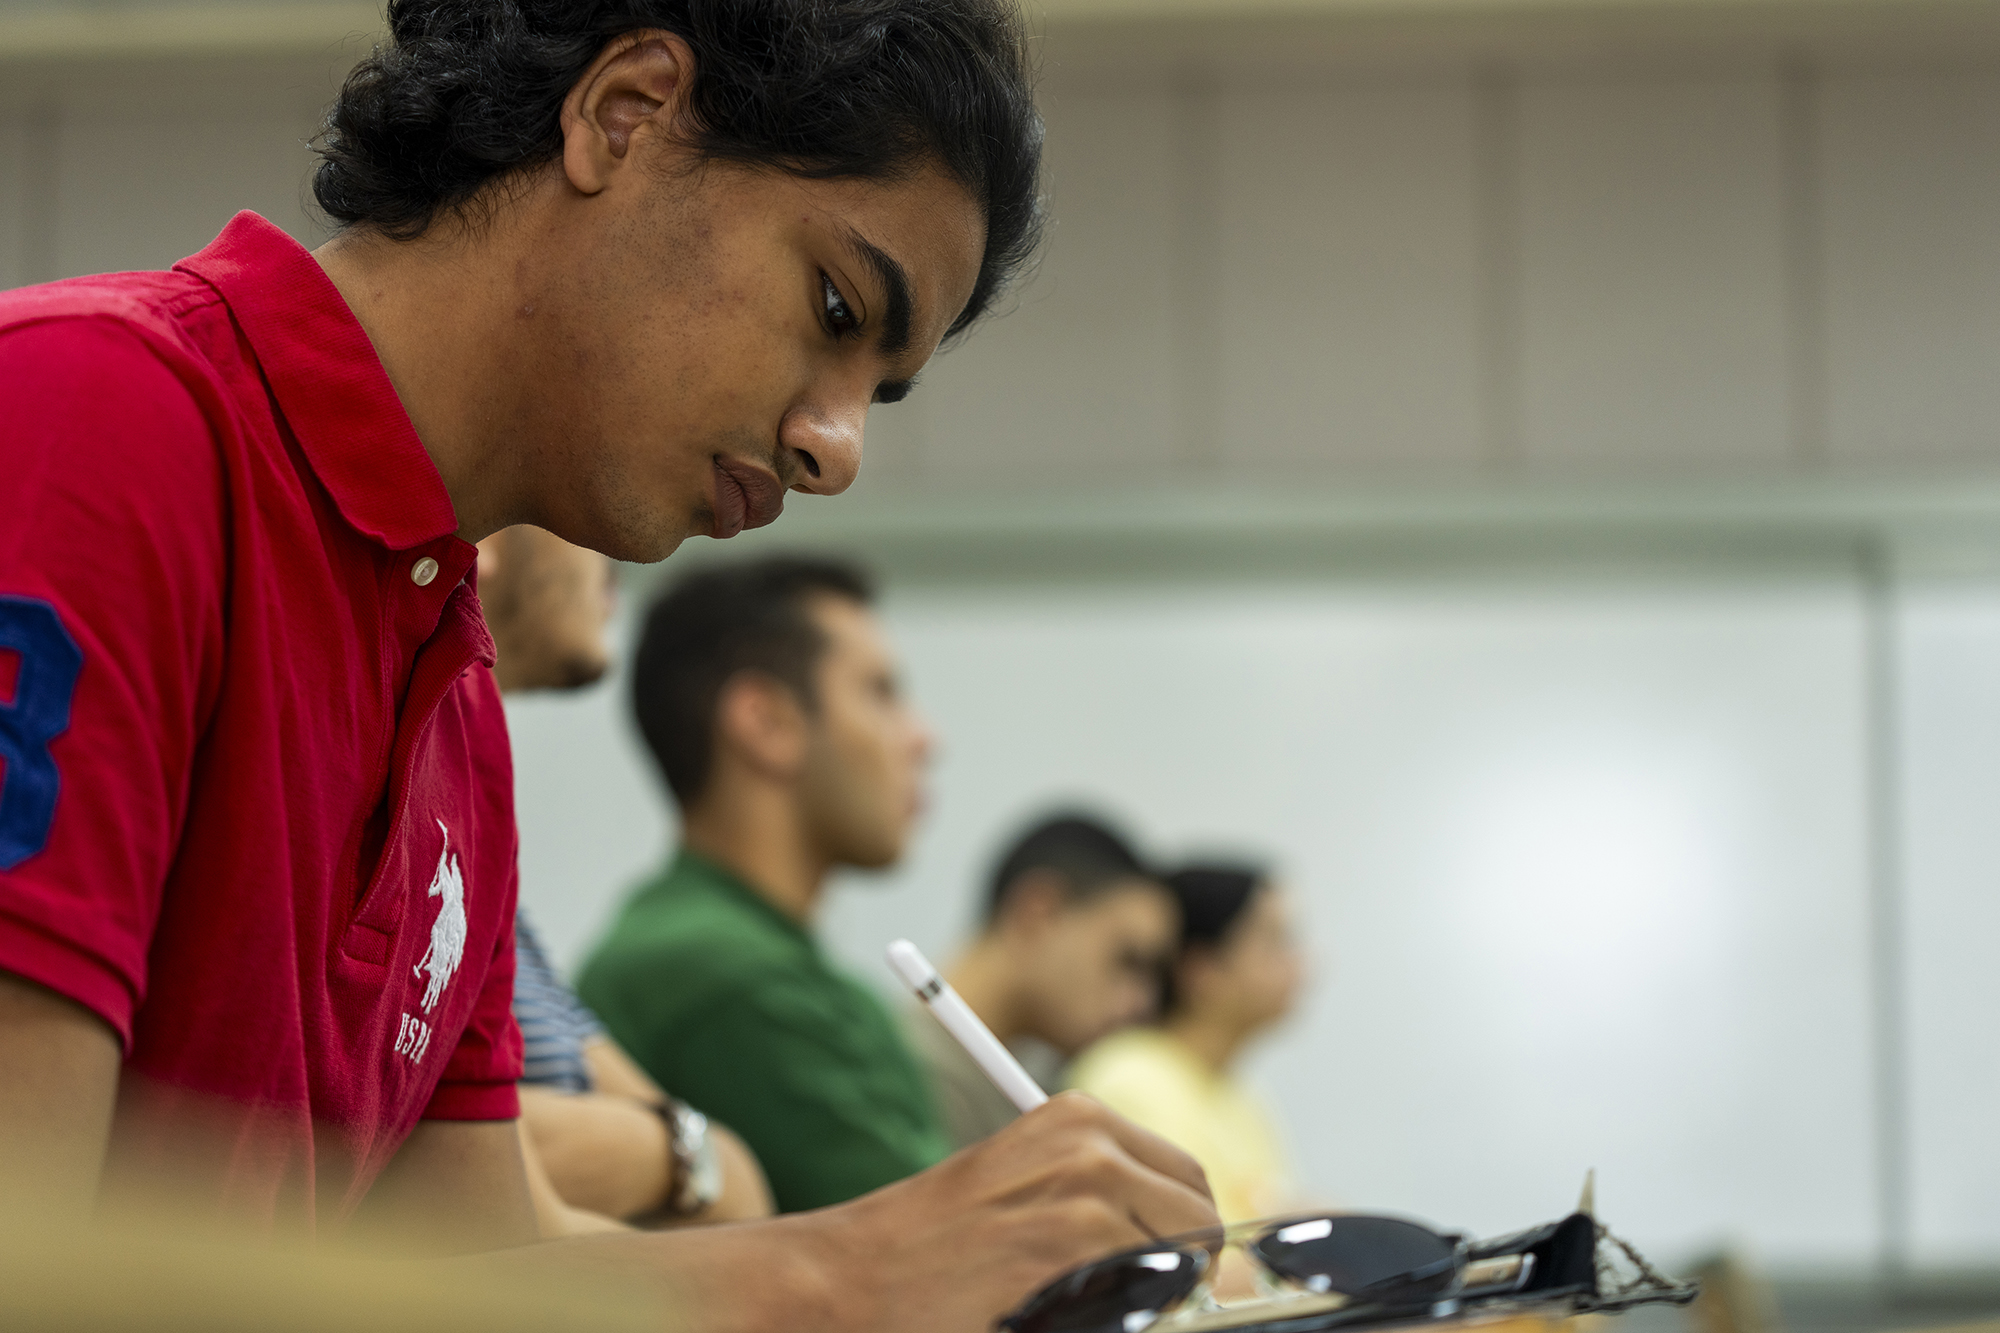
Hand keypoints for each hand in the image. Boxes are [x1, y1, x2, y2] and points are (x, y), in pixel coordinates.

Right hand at [807, 1092, 1218, 1332]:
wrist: (847, 1278)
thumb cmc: (930, 1249)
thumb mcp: (1024, 1192)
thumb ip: (1100, 1199)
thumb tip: (1200, 1246)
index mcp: (1078, 1117)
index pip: (1187, 1180)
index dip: (1180, 1237)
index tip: (1154, 1276)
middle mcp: (1089, 1138)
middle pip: (1202, 1217)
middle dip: (1180, 1270)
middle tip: (1122, 1303)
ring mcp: (1084, 1185)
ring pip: (1187, 1260)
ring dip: (1150, 1299)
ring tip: (1077, 1307)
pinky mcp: (1070, 1239)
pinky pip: (1152, 1292)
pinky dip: (1126, 1318)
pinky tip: (1058, 1314)